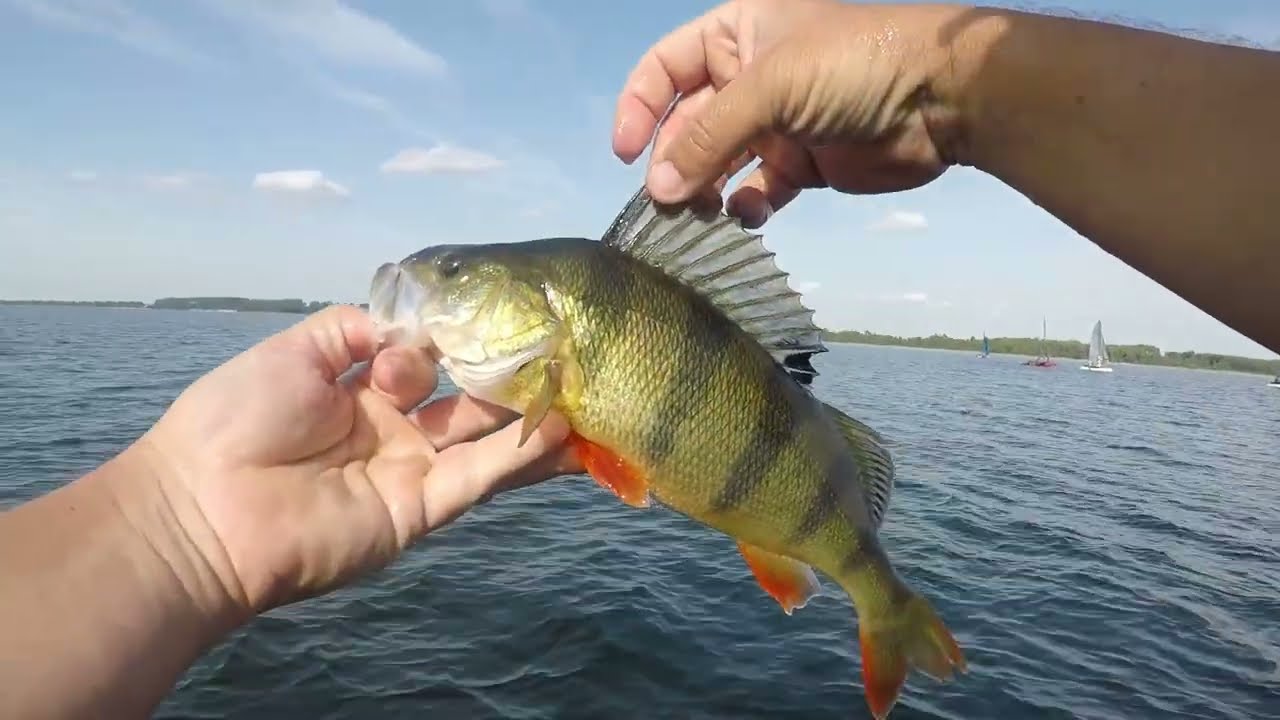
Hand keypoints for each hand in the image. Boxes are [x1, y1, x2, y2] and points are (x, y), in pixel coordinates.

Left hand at [135, 305, 576, 617]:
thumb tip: (412, 326)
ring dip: (532, 416)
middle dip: (510, 375)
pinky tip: (560, 427)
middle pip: (466, 399)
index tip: (494, 310)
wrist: (201, 511)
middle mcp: (392, 430)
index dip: (454, 335)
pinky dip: (519, 455)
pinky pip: (478, 477)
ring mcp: (409, 471)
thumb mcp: (293, 351)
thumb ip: (354, 329)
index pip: (427, 357)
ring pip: (485, 439)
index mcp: (358, 389)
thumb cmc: (233, 421)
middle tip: (563, 348)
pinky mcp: (418, 510)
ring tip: (585, 389)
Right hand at [612, 0, 968, 226]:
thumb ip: (710, 137)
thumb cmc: (854, 66)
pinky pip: (756, 191)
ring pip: (718, 162)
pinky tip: (747, 215)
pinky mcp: (802, 164)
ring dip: (702, 189)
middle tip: (668, 200)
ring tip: (699, 214)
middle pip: (687, 124)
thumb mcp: (771, 87)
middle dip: (673, 161)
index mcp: (735, 36)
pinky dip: (745, 206)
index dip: (639, 108)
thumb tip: (658, 189)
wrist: (940, 99)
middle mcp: (749, 78)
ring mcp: (776, 124)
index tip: (625, 153)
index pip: (665, 69)